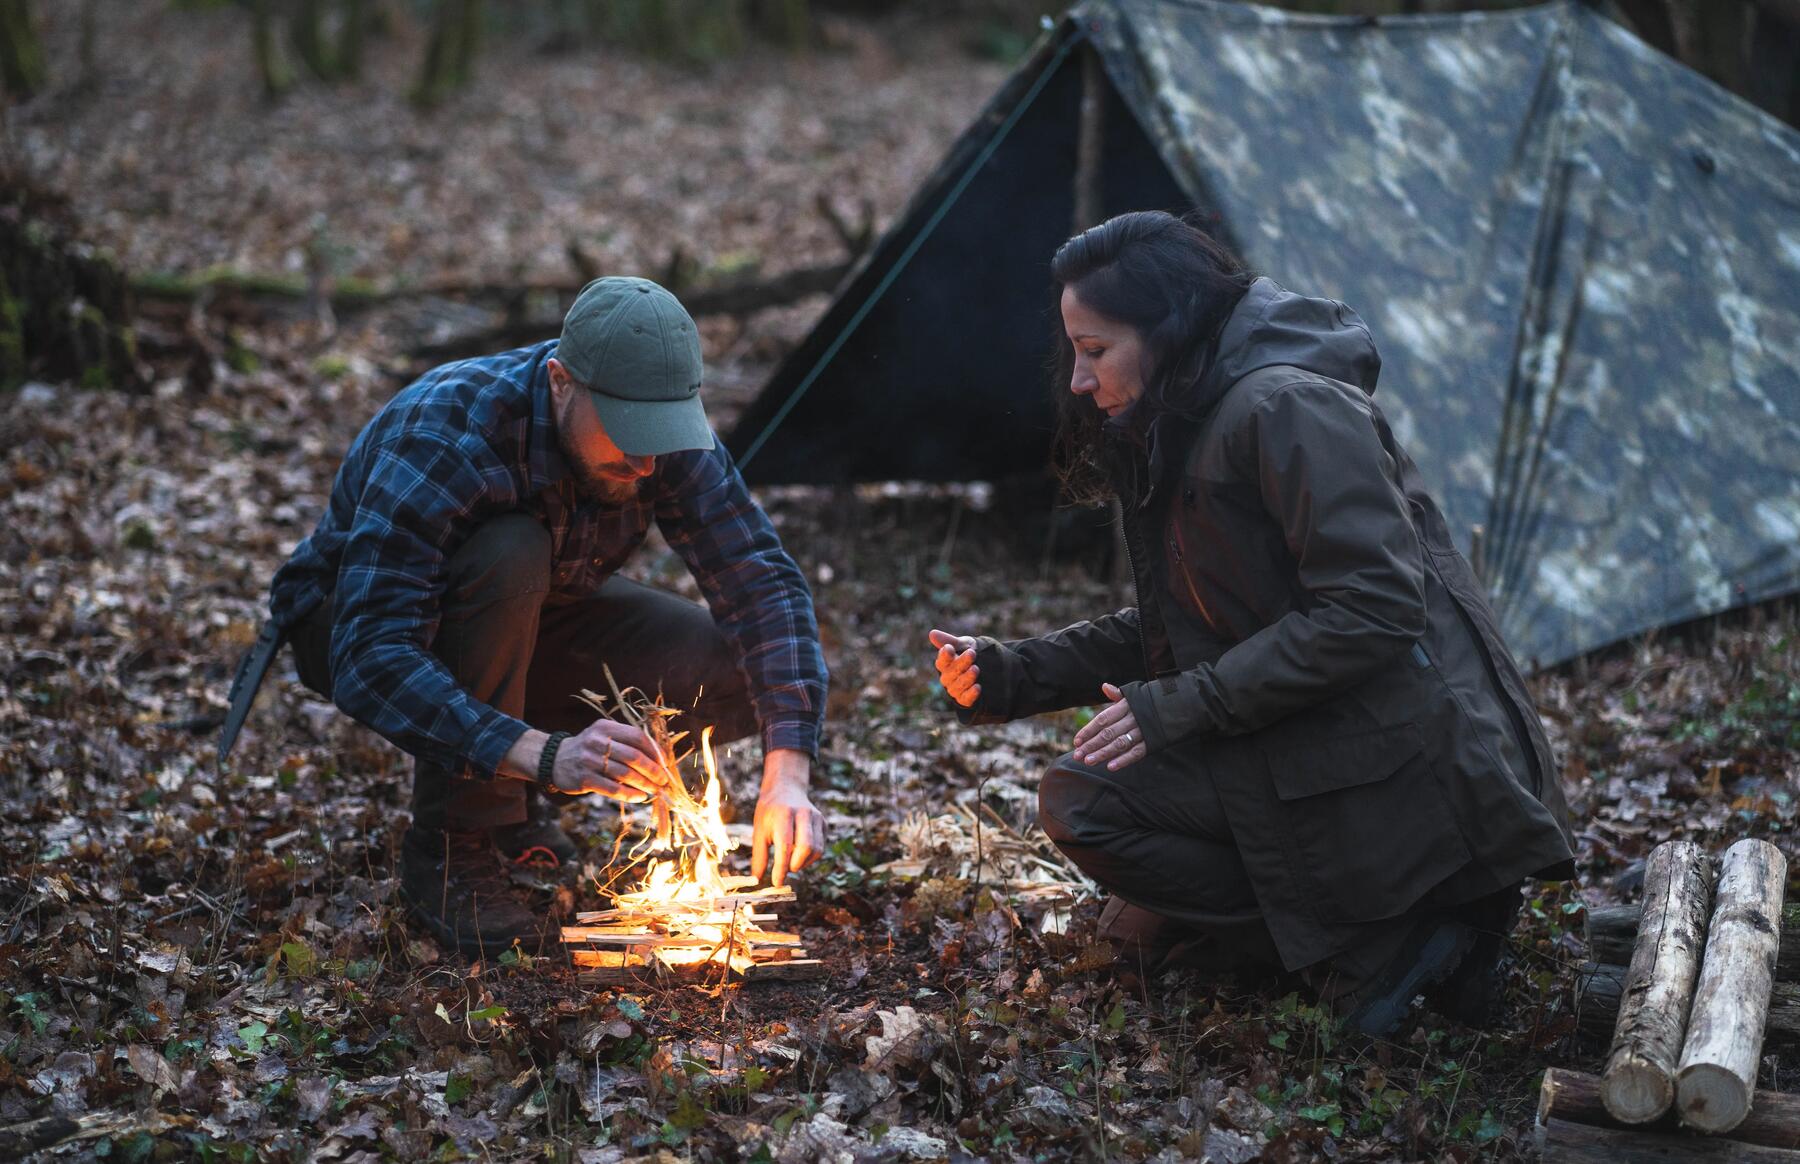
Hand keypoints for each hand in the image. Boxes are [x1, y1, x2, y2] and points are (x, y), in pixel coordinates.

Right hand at [553, 719, 670, 800]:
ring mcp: (589, 760)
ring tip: (655, 791)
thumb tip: (659, 759)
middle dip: (653, 770)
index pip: (638, 737)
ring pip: (625, 774)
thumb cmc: (589, 749)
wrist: (553, 759)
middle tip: (664, 781)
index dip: (655, 751)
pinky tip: (640, 797)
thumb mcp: (603, 736)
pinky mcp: (584, 779)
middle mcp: (597, 741)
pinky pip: (613, 788)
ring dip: (644, 784)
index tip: (665, 763)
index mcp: (606, 727)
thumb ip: (627, 742)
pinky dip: (630, 794)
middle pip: (634, 756)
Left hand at [752, 749, 824, 886]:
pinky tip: (798, 853)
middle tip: (785, 869)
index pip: (785, 846)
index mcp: (783, 815)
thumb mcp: (758, 831)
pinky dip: (810, 858)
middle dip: (795, 865)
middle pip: (806, 848)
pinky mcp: (824, 823)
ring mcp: (816, 817)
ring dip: (803, 863)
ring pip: (816, 850)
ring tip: (790, 860)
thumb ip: (759, 856)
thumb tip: (757, 880)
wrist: (785, 790)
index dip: (781, 868)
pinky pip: (821, 848)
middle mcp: (803, 814)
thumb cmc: (769, 814)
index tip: (776, 882)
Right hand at [929, 628, 979, 707]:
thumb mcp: (964, 645)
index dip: (944, 656)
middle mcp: (947, 678)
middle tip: (972, 653)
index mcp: (945, 664)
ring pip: (958, 686)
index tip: (949, 648)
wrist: (988, 667)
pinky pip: (965, 699)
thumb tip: (931, 633)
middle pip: (951, 673)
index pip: (941, 661)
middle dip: (961, 663)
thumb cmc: (970, 653)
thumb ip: (950, 641)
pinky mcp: (964, 699)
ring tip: (975, 669)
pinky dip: (971, 694)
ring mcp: (955, 689)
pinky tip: (978, 687)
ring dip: (966, 678)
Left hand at [1072, 683, 1146, 770]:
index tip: (1077, 741)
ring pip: (1120, 744)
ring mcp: (1143, 731)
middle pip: (1108, 733)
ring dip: (1103, 753)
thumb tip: (1104, 686)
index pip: (1102, 719)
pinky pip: (1137, 752)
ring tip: (1088, 761)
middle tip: (1077, 755)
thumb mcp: (1134, 694)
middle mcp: (1132, 718)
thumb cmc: (1150, 700)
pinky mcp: (1152, 741)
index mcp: (1125, 706)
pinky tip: (1111, 767)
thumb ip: (1117, 694)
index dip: (1088, 730)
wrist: (1179, 704)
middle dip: (1091, 745)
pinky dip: (1124, 760)